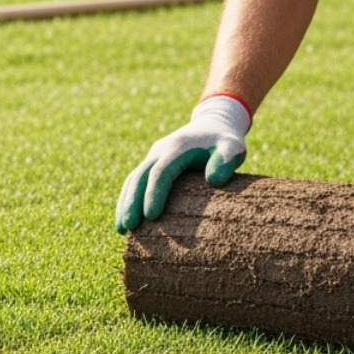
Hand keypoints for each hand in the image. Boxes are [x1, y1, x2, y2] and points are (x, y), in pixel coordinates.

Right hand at [115, 94, 250, 232]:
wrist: (213, 124)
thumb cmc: (224, 141)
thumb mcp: (232, 147)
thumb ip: (226, 160)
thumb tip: (214, 180)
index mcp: (177, 148)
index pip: (160, 172)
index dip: (154, 194)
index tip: (152, 217)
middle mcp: (159, 151)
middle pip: (139, 177)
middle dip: (131, 202)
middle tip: (128, 227)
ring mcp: (153, 157)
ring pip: (132, 180)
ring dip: (125, 203)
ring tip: (121, 229)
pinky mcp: (151, 164)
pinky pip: (135, 181)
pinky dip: (128, 199)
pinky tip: (126, 218)